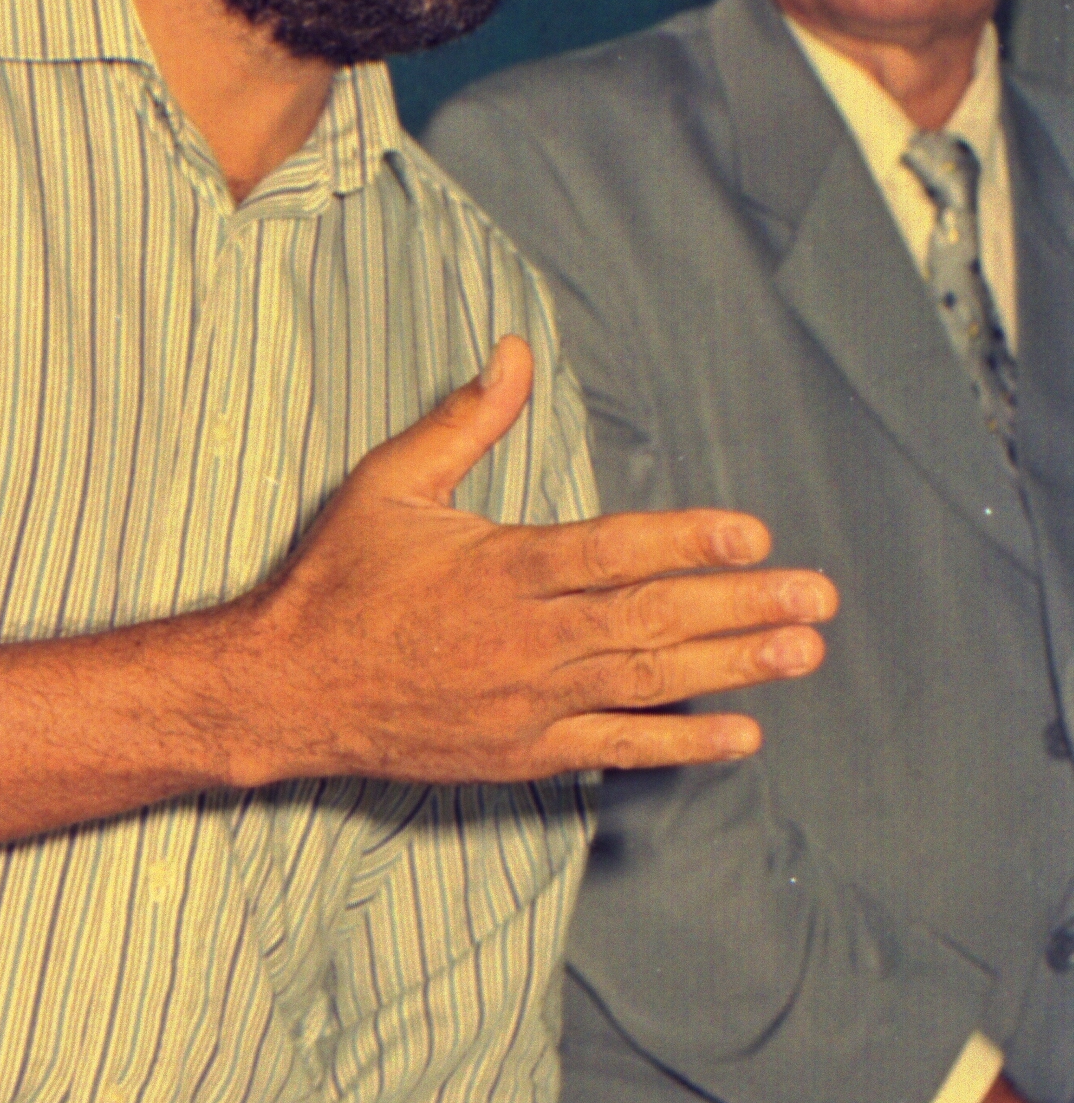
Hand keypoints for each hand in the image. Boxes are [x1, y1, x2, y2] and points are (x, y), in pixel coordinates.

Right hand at [238, 337, 836, 783]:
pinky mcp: (522, 752)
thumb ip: (464, 420)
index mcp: (497, 566)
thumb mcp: (390, 483)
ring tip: (803, 652)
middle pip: (650, 619)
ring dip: (733, 668)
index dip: (687, 542)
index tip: (754, 535)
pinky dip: (681, 744)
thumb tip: (515, 349)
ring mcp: (527, 702)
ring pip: (648, 683)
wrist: (283, 689)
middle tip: (818, 596)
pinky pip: (615, 748)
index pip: (611, 551)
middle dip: (742, 606)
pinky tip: (744, 732)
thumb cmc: (335, 580)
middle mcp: (522, 638)